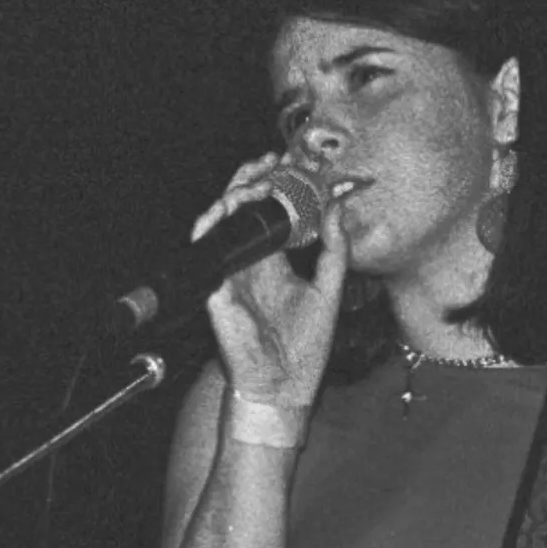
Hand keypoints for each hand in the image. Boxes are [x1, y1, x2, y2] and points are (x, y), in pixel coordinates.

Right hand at [193, 151, 350, 406]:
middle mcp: (251, 262)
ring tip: (257, 178)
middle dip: (253, 177)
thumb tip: (338, 207)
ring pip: (223, 218)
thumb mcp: (330, 289)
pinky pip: (207, 245)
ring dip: (236, 192)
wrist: (284, 387)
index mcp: (275, 262)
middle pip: (244, 207)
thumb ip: (334, 249)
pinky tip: (232, 204)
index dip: (278, 186)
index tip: (295, 164)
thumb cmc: (304, 349)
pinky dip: (214, 220)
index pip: (271, 212)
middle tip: (272, 160)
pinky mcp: (216, 286)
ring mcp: (232, 272)